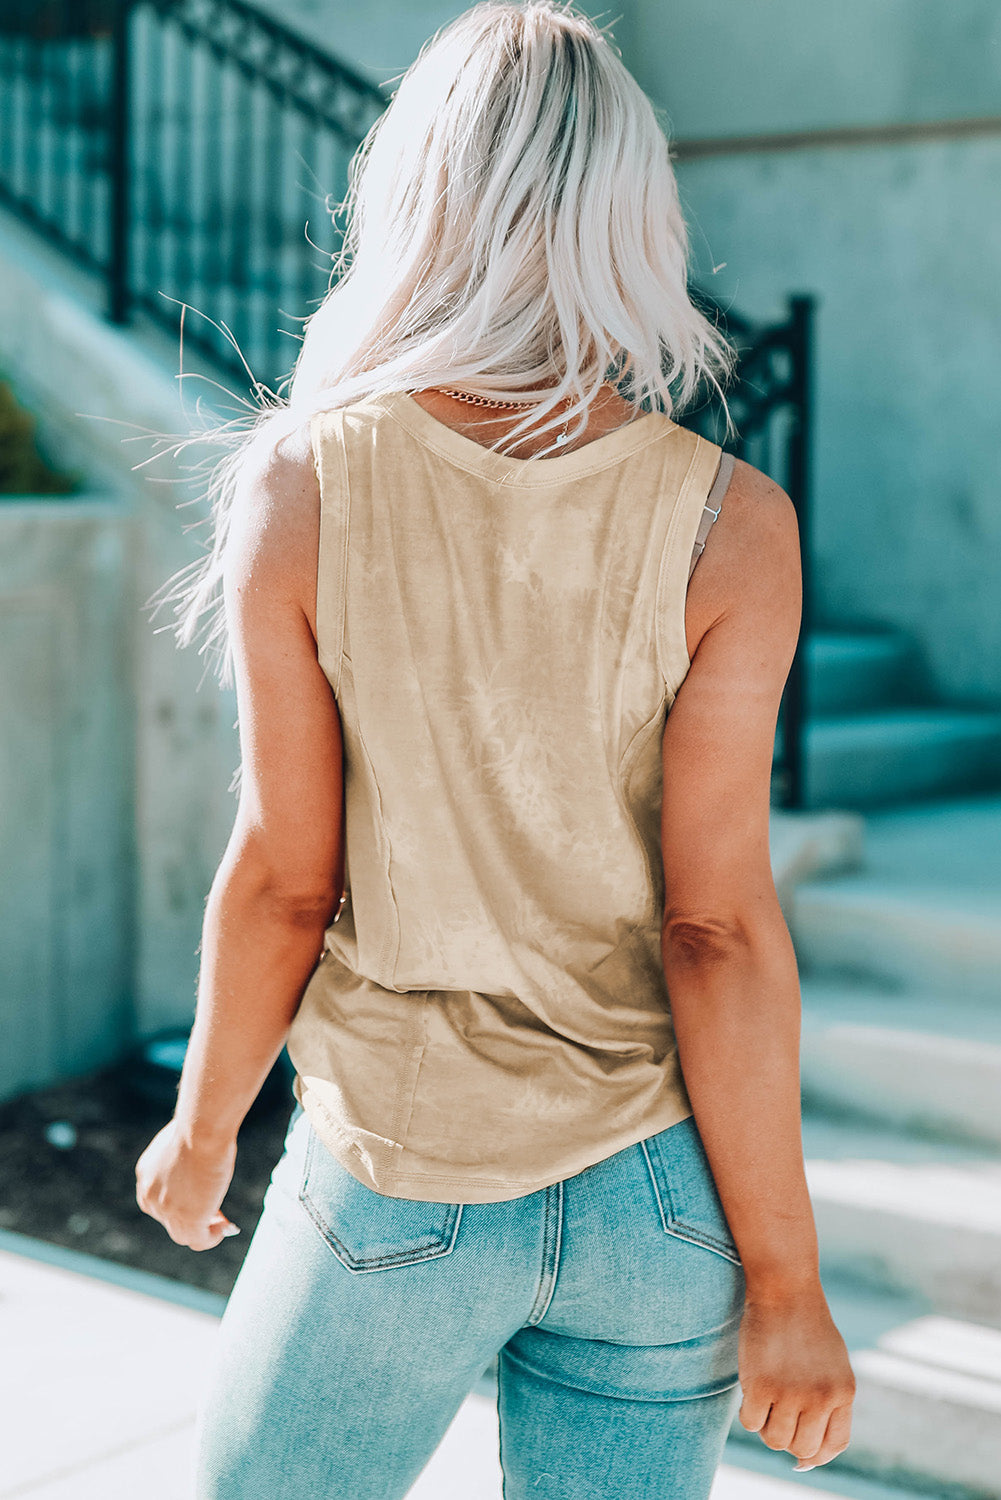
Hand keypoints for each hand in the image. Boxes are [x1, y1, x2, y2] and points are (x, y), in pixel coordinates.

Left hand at [135, 1118, 239, 1250]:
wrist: (201, 1131)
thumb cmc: (197, 1127)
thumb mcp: (183, 1142)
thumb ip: (184, 1157)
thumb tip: (199, 1163)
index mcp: (146, 1175)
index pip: (160, 1198)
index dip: (182, 1200)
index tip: (203, 1196)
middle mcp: (150, 1197)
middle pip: (170, 1218)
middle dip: (193, 1215)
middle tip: (216, 1212)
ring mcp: (167, 1211)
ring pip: (182, 1234)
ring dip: (202, 1230)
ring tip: (221, 1225)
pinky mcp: (188, 1220)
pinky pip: (199, 1241)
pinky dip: (212, 1238)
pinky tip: (225, 1229)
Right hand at [737, 1281, 854, 1470]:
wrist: (785, 1289)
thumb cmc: (806, 1327)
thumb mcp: (833, 1365)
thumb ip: (827, 1405)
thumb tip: (804, 1463)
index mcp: (843, 1392)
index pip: (834, 1445)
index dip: (816, 1455)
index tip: (801, 1452)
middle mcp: (821, 1398)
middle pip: (802, 1449)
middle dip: (788, 1437)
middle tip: (778, 1412)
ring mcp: (790, 1393)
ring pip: (775, 1440)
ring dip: (767, 1426)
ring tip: (765, 1399)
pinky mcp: (759, 1385)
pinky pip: (750, 1423)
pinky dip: (748, 1412)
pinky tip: (751, 1390)